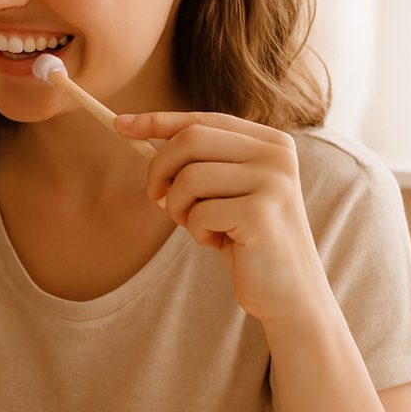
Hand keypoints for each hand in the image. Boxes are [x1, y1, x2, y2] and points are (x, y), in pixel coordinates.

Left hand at [116, 111, 328, 322]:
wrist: (289, 292)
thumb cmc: (246, 238)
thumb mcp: (222, 190)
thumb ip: (194, 160)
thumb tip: (132, 127)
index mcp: (269, 141)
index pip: (202, 119)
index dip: (157, 121)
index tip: (121, 124)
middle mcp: (276, 154)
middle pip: (190, 139)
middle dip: (159, 169)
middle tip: (155, 197)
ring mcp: (273, 182)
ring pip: (190, 177)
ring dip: (179, 207)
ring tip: (199, 226)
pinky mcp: (262, 213)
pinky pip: (200, 212)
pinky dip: (197, 232)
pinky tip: (219, 244)